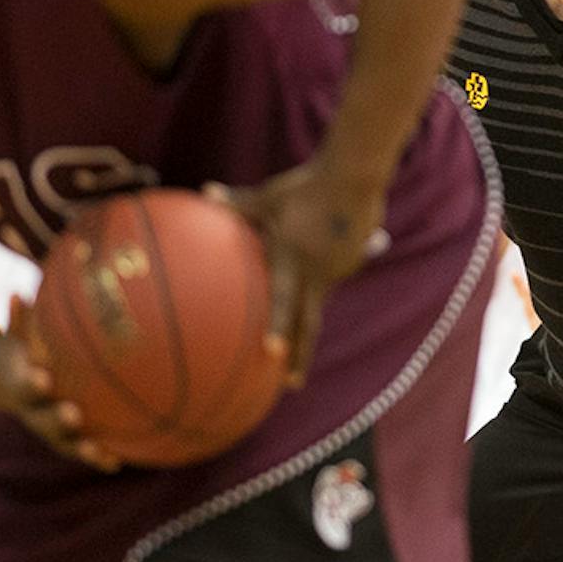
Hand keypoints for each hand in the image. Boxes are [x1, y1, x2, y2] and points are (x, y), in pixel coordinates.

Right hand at [0, 297, 121, 470]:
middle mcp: (32, 409)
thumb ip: (21, 318)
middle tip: (73, 416)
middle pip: (41, 420)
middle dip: (56, 420)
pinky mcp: (64, 435)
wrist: (6, 381)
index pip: (23, 385)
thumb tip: (17, 293)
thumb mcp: (19, 334)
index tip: (42, 378)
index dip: (31, 384)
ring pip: (63, 441)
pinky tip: (122, 461)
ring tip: (104, 456)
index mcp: (20, 385)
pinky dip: (99, 455)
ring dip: (83, 448)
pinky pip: (82, 445)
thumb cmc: (22, 351)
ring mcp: (47, 425)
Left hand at [206, 161, 389, 385]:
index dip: (278, 326)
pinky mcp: (350, 264)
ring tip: (305, 287)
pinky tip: (321, 246)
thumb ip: (238, 202)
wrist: (356, 176)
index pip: (284, 300)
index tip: (270, 352)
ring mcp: (337, 271)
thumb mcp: (269, 196)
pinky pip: (329, 274)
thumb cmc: (306, 185)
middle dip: (301, 356)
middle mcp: (316, 272)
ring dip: (309, 304)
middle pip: (309, 323)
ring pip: (316, 296)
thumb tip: (206, 191)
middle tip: (291, 385)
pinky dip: (321, 270)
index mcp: (293, 258)